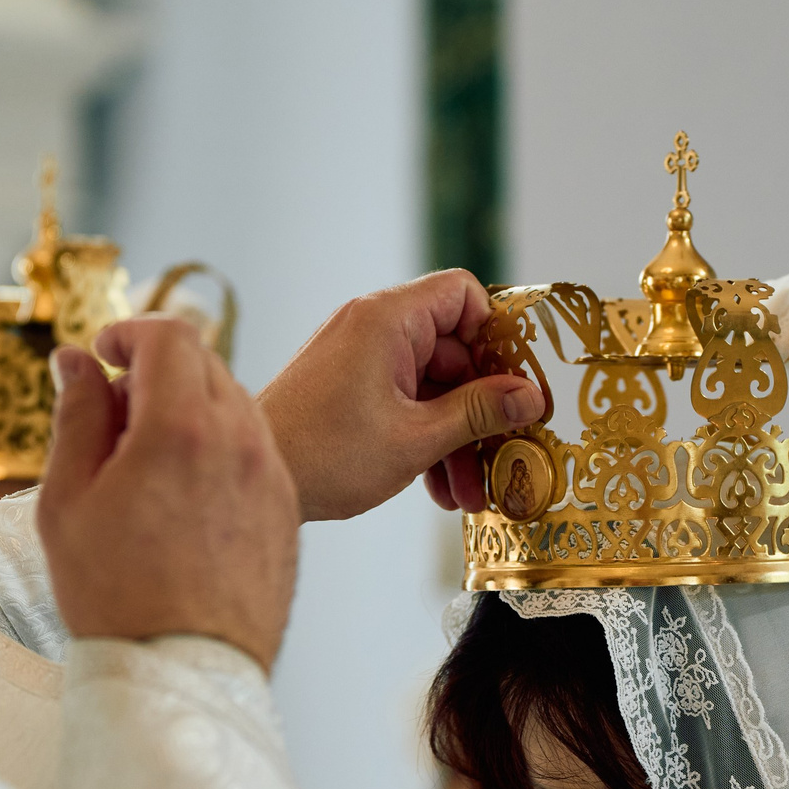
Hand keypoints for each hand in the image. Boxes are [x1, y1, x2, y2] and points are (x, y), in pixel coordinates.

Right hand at [39, 320, 298, 671]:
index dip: (129, 332)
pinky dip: (219, 450)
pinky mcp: (287, 511)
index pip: (169, 335)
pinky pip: (255, 452)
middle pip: (205, 363)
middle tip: (114, 419)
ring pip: (235, 406)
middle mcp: (242, 441)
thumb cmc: (115, 597)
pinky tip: (183, 499)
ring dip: (190, 409)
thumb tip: (76, 360)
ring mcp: (274, 477)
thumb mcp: (67, 501)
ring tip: (146, 466)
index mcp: (182, 429)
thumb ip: (76, 416)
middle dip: (156, 370)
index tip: (103, 355)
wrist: (183, 675)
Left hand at [256, 269, 544, 520]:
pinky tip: (438, 489)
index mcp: (388, 319)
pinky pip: (404, 398)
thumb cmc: (325, 454)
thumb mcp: (417, 438)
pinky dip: (424, 436)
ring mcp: (358, 356)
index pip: (463, 294)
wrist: (257, 476)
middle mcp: (372, 326)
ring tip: (469, 495)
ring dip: (455, 435)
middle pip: (454, 349)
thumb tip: (531, 397)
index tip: (513, 384)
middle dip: (480, 408)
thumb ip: (479, 413)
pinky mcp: (348, 384)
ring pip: (431, 383)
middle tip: (504, 454)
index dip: (495, 335)